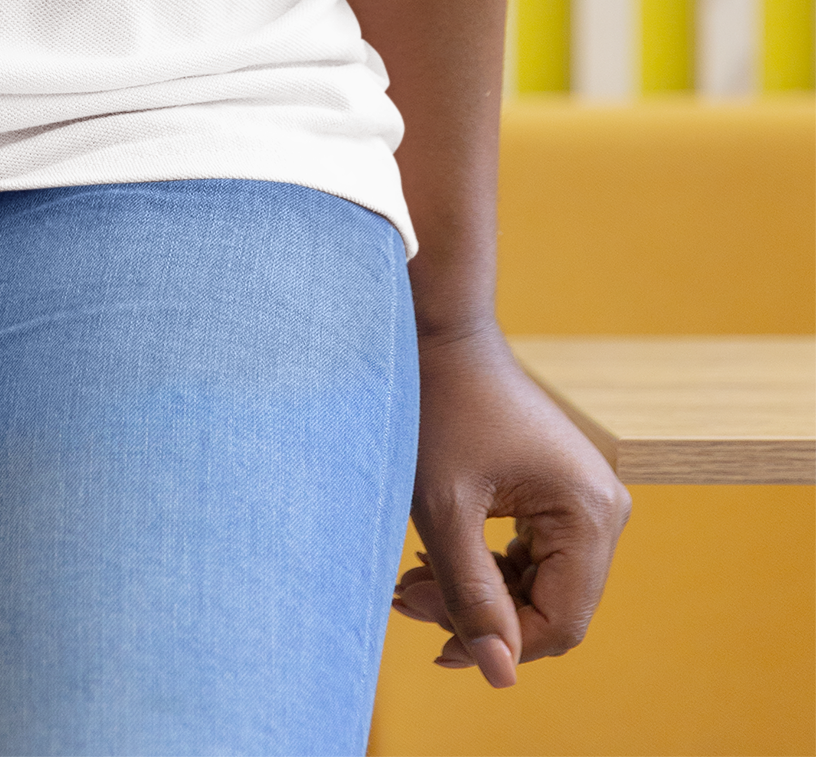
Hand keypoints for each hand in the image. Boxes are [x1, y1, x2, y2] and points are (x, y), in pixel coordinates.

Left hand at [394, 323, 629, 685]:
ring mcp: (585, 498)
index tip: (435, 646)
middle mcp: (603, 508)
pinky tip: (434, 559)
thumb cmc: (439, 407)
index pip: (560, 624)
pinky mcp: (561, 492)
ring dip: (479, 593)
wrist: (439, 331)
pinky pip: (532, 556)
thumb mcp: (445, 509)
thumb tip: (500, 679)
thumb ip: (472, 595)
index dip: (501, 647)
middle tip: (408, 598)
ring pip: (538, 584)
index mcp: (589, 513)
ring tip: (411, 581)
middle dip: (483, 617)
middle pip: (551, 607)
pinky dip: (486, 565)